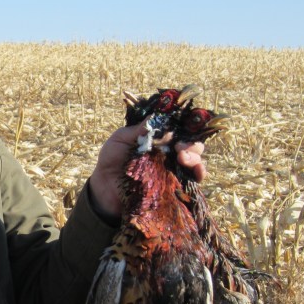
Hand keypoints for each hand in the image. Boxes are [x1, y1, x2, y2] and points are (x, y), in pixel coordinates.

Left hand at [87, 123, 206, 218]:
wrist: (105, 185)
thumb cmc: (111, 158)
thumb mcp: (121, 138)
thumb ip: (138, 129)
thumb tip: (157, 118)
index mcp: (159, 137)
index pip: (179, 128)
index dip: (185, 126)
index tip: (179, 130)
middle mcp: (169, 151)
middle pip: (192, 143)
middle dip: (191, 144)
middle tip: (180, 147)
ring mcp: (173, 167)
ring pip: (196, 159)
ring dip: (195, 157)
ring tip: (182, 158)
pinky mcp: (174, 184)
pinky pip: (193, 179)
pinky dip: (199, 173)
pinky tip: (195, 171)